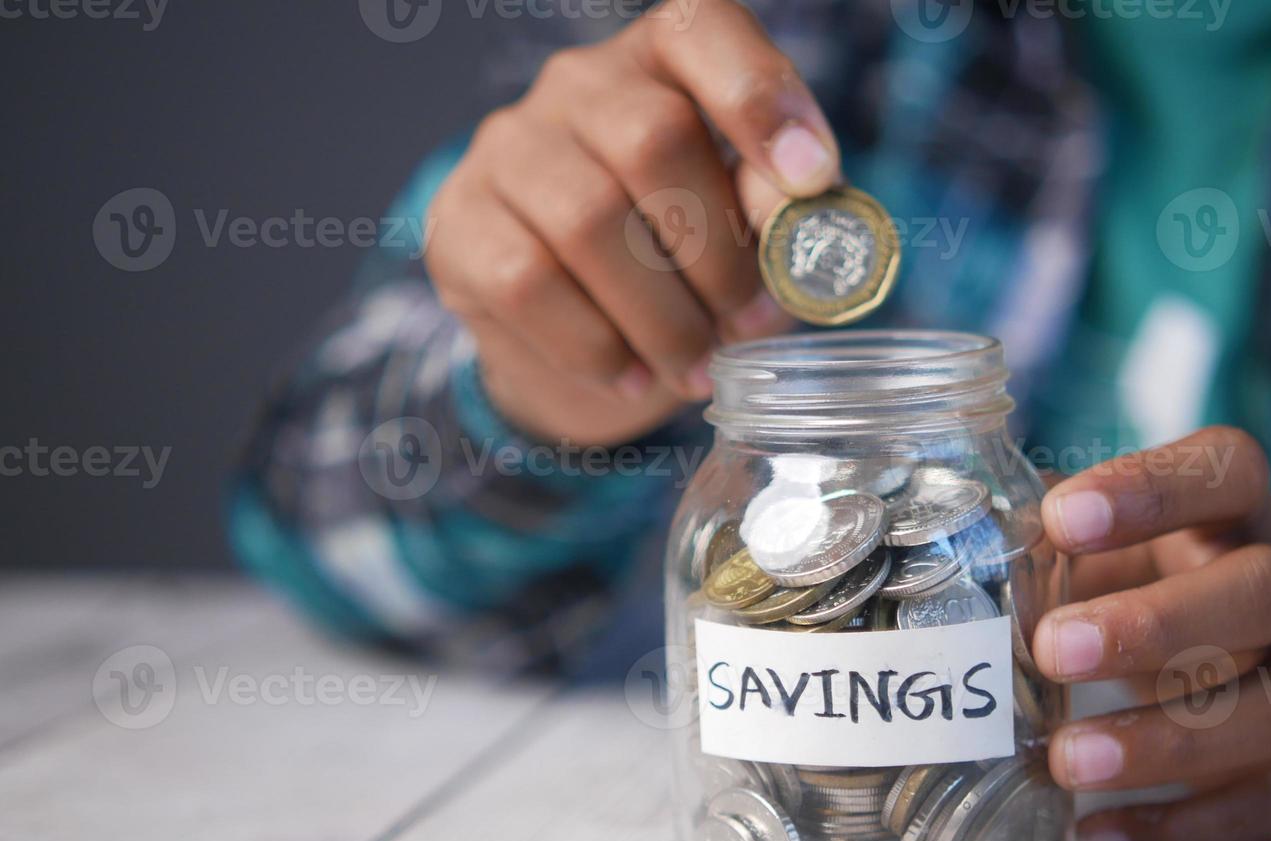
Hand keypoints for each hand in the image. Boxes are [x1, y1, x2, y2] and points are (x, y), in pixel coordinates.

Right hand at [425, 0, 838, 446]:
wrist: (580, 346)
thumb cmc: (680, 274)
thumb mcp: (746, 244)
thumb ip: (776, 216)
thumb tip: (803, 210)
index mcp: (663, 63)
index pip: (704, 32)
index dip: (761, 98)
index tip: (813, 176)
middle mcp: (578, 85)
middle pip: (650, 137)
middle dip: (716, 250)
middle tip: (751, 324)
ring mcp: (507, 148)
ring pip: (586, 218)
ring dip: (660, 314)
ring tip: (697, 368)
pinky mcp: (457, 223)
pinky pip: (525, 281)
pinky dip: (593, 344)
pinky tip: (629, 376)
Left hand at [1034, 426, 1270, 840]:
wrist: (1244, 648)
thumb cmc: (1141, 581)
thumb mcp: (1102, 546)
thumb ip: (1038, 545)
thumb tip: (943, 565)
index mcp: (1236, 509)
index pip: (1223, 471)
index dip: (1151, 491)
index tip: (1060, 519)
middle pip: (1263, 591)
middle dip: (1154, 626)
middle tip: (1050, 650)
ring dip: (1167, 742)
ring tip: (1067, 763)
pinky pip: (1268, 807)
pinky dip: (1179, 830)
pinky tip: (1093, 838)